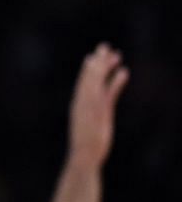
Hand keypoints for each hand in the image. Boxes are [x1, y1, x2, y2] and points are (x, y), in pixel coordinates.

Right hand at [67, 43, 127, 168]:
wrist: (83, 155)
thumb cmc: (85, 146)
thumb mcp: (88, 129)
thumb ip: (90, 118)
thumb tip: (94, 112)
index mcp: (78, 104)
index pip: (84, 82)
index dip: (89, 69)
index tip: (94, 57)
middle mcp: (83, 102)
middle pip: (90, 77)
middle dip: (97, 61)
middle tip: (104, 46)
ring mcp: (91, 106)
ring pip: (96, 81)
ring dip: (105, 66)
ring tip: (113, 53)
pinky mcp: (101, 111)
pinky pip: (109, 92)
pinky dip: (116, 82)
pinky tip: (124, 71)